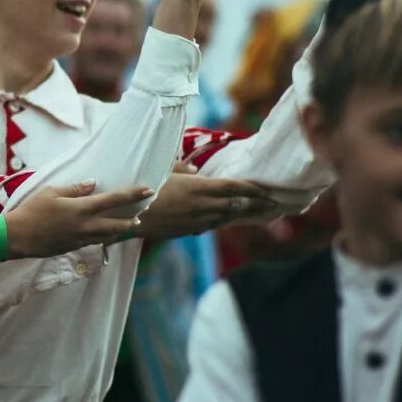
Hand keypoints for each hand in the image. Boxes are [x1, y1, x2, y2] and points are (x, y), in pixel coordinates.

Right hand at [3, 181, 152, 259]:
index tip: (148, 190)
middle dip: (132, 220)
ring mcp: (80, 239)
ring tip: (127, 224)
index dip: (133, 195)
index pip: (114, 200)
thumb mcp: (52, 192)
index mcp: (82, 209)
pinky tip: (101, 231)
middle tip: (142, 215)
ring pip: (107, 235)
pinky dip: (102, 235)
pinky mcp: (72, 247)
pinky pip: (93, 241)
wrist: (17, 237)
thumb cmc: (32, 210)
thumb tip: (93, 184)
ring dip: (118, 229)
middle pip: (116, 224)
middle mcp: (85, 226)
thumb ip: (75, 189)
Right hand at [131, 169, 278, 240]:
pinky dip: (223, 221)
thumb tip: (195, 170)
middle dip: (258, 205)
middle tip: (276, 205)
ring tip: (260, 213)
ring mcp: (195, 221)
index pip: (234, 188)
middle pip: (237, 206)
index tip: (269, 190)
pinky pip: (210, 225)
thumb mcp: (162, 171)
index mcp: (198, 188)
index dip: (253, 189)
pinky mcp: (186, 231)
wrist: (126, 216)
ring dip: (244, 216)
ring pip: (226, 218)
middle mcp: (201, 206)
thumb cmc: (142, 187)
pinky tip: (229, 220)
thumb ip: (182, 169)